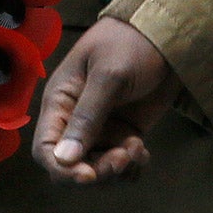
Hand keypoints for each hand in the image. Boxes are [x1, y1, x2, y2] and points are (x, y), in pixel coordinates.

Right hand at [32, 18, 177, 184]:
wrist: (166, 36)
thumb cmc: (129, 45)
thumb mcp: (108, 76)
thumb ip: (87, 116)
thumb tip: (64, 159)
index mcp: (60, 102)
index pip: (45, 148)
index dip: (62, 169)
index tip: (89, 176)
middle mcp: (75, 120)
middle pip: (72, 166)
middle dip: (97, 170)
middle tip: (123, 158)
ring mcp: (101, 129)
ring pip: (98, 169)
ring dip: (117, 170)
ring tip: (137, 149)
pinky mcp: (124, 134)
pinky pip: (121, 166)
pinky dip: (131, 167)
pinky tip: (142, 151)